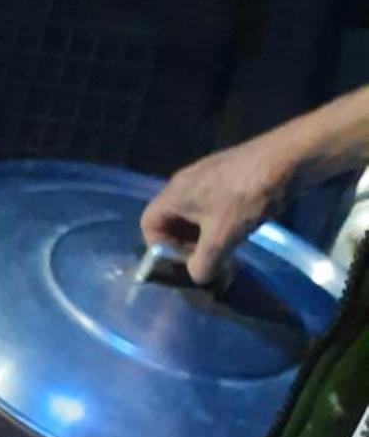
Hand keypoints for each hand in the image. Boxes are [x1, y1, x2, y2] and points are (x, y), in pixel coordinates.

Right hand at [139, 137, 290, 284]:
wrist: (289, 159)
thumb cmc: (246, 197)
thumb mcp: (221, 237)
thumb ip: (203, 264)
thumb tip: (199, 277)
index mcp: (174, 193)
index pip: (148, 223)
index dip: (158, 247)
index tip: (181, 261)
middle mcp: (186, 183)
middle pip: (171, 221)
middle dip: (183, 246)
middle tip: (204, 261)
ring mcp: (209, 178)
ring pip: (194, 215)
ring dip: (203, 237)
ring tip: (223, 252)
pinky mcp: (229, 178)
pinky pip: (212, 206)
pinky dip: (218, 224)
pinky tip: (238, 233)